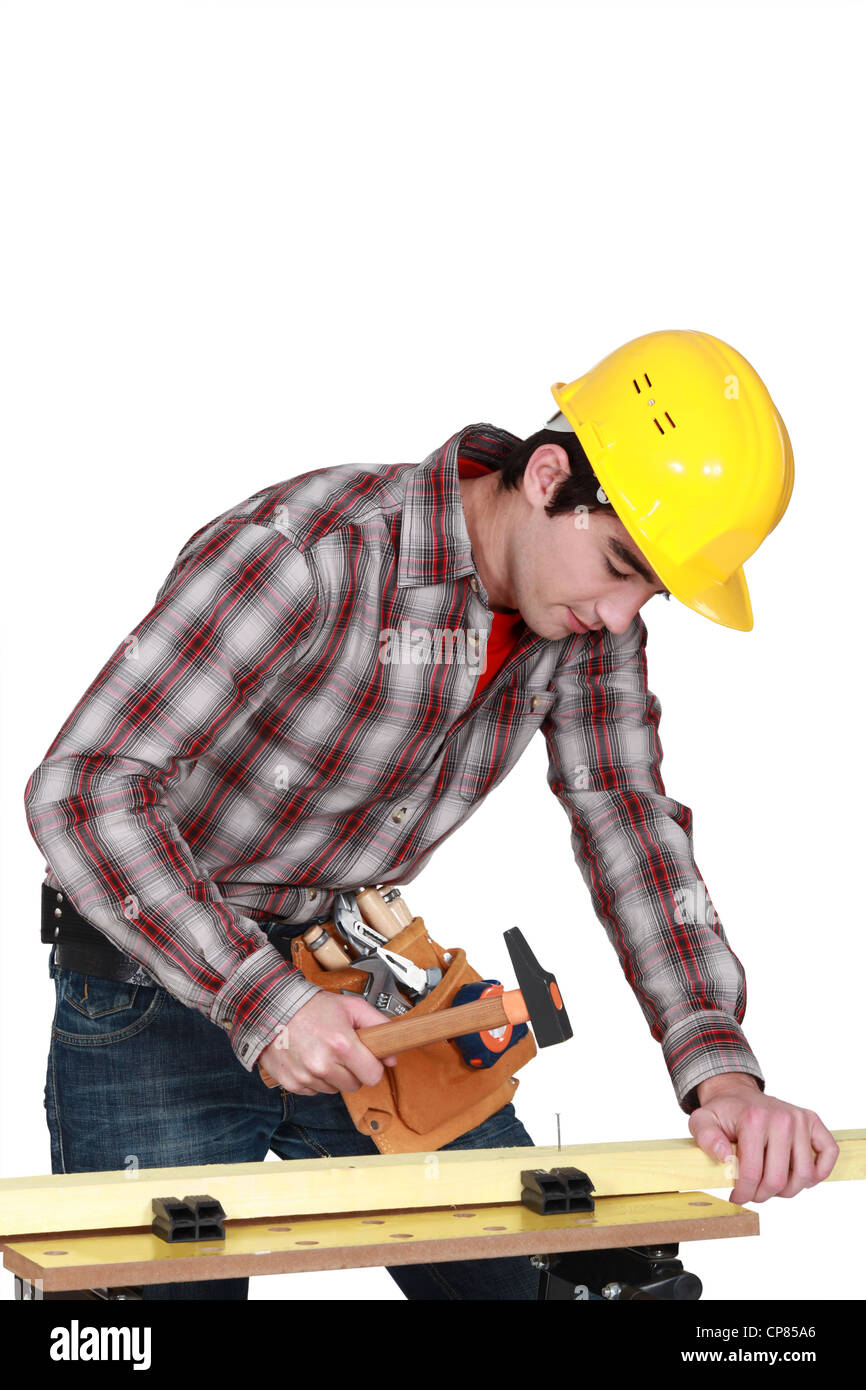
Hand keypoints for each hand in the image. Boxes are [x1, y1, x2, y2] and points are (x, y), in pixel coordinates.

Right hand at [258, 991, 397, 1096]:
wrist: (273, 1008)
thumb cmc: (312, 1006)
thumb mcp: (351, 1006)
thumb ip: (378, 1025)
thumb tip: (392, 1055)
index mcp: (342, 1044)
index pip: (373, 1076)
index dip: (372, 1067)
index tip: (366, 1058)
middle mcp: (323, 1064)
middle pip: (354, 1085)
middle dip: (352, 1070)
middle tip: (341, 1051)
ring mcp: (306, 1076)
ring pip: (334, 1089)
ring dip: (332, 1075)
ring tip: (322, 1051)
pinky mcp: (292, 1083)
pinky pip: (314, 1090)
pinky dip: (314, 1079)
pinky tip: (308, 1058)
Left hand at [689, 1073, 838, 1203]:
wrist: (738, 1094)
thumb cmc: (723, 1112)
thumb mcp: (702, 1121)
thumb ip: (706, 1138)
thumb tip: (726, 1158)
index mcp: (753, 1119)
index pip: (752, 1173)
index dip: (743, 1193)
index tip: (736, 1197)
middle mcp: (781, 1118)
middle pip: (778, 1179)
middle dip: (762, 1195)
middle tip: (752, 1194)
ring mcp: (799, 1119)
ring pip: (804, 1175)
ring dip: (788, 1190)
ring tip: (770, 1186)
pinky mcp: (812, 1122)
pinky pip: (828, 1153)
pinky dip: (819, 1172)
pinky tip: (800, 1177)